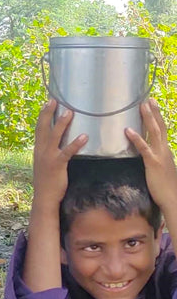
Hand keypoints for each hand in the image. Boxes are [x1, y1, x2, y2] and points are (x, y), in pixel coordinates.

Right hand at [31, 100, 86, 211]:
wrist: (44, 197)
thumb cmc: (47, 181)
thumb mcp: (44, 163)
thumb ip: (49, 152)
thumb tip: (56, 144)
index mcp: (38, 149)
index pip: (39, 128)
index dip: (43, 115)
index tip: (47, 102)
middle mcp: (41, 150)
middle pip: (43, 128)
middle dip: (48, 113)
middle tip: (54, 100)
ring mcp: (48, 157)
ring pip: (54, 136)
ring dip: (62, 123)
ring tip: (70, 112)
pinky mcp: (58, 165)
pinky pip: (67, 152)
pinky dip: (75, 143)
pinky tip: (84, 136)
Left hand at [127, 99, 176, 217]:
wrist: (174, 199)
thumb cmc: (165, 187)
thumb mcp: (161, 169)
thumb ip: (155, 160)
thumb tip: (148, 155)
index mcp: (166, 151)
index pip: (162, 130)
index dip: (157, 118)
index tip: (152, 106)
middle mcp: (165, 150)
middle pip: (160, 127)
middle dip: (154, 113)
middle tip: (148, 99)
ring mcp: (160, 155)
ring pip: (154, 133)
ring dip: (148, 119)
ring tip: (141, 106)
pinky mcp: (153, 163)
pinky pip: (144, 148)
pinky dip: (136, 138)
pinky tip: (128, 130)